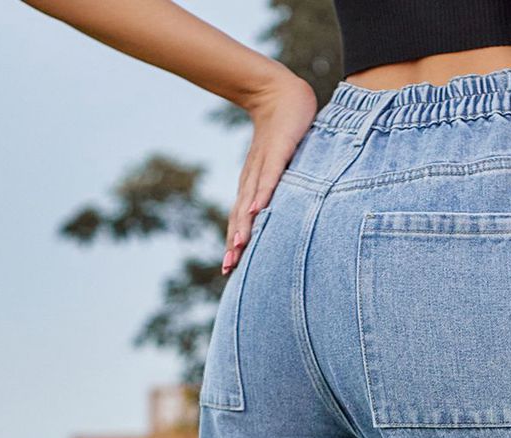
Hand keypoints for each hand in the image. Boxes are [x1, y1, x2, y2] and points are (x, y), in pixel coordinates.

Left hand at [222, 68, 315, 273]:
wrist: (279, 93)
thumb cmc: (282, 133)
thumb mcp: (279, 167)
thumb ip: (279, 190)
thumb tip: (279, 215)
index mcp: (253, 186)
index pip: (242, 219)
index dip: (235, 243)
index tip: (229, 270)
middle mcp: (253, 179)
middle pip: (241, 216)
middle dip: (235, 242)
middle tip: (228, 268)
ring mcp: (263, 165)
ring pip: (251, 200)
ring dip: (244, 224)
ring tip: (238, 247)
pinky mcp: (277, 151)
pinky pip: (269, 176)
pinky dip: (262, 194)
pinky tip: (256, 210)